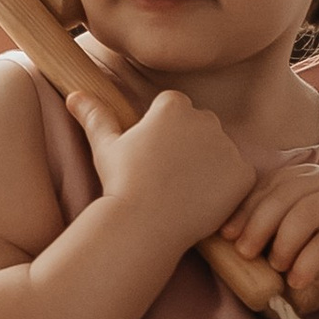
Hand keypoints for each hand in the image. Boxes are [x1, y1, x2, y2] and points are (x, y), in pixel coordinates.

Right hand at [68, 85, 251, 251]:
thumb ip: (96, 115)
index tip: (152, 157)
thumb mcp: (105, 146)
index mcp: (173, 105)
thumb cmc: (121, 184)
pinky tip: (203, 202)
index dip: (162, 134)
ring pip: (221, 151)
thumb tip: (75, 95)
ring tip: (183, 191)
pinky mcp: (244, 174)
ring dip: (210, 166)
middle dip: (190, 146)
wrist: (144, 224)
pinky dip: (228, 189)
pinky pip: (240, 177)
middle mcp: (205, 118)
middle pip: (201, 127)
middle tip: (167, 176)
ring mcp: (228, 146)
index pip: (175, 109)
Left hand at [224, 160, 318, 313]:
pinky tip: (296, 282)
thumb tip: (222, 234)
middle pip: (286, 196)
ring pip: (306, 215)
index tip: (227, 236)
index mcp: (305, 176)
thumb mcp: (288, 232)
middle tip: (245, 253)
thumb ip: (266, 223)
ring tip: (276, 267)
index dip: (245, 210)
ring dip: (283, 243)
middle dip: (259, 225)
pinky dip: (306, 264)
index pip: (269, 186)